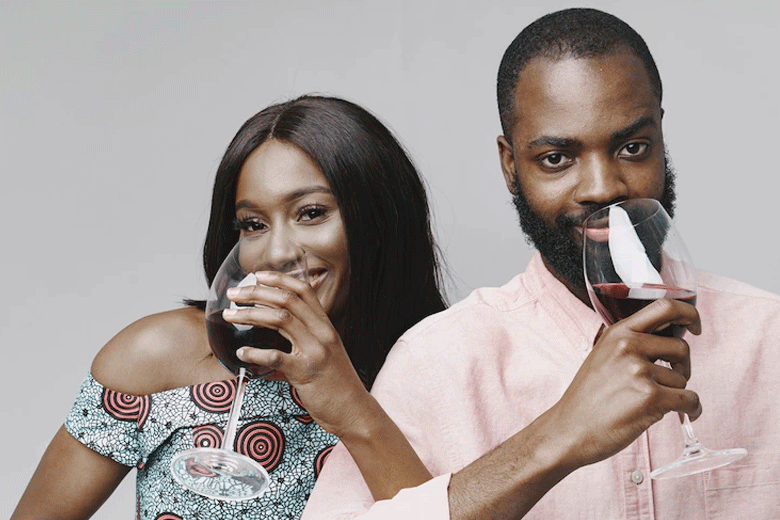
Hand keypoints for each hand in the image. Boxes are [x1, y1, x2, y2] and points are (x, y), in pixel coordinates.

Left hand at [222, 271, 370, 436]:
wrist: (354, 410)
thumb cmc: (337, 383)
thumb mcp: (327, 352)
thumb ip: (308, 336)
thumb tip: (278, 325)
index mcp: (326, 326)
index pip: (304, 291)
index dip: (280, 279)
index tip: (258, 275)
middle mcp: (322, 334)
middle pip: (287, 300)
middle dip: (256, 293)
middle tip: (235, 294)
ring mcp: (315, 351)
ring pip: (279, 319)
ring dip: (250, 314)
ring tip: (231, 315)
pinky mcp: (305, 372)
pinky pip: (275, 356)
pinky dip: (254, 352)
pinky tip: (241, 352)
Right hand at [545, 297, 701, 468]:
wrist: (569, 430)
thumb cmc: (587, 398)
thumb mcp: (602, 356)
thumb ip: (630, 344)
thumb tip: (668, 341)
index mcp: (618, 332)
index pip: (664, 307)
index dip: (688, 313)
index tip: (694, 326)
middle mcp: (628, 346)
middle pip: (681, 347)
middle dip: (683, 366)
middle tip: (671, 380)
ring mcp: (639, 371)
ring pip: (683, 378)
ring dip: (675, 393)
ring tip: (649, 403)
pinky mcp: (650, 397)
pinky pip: (690, 399)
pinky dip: (691, 409)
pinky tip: (682, 415)